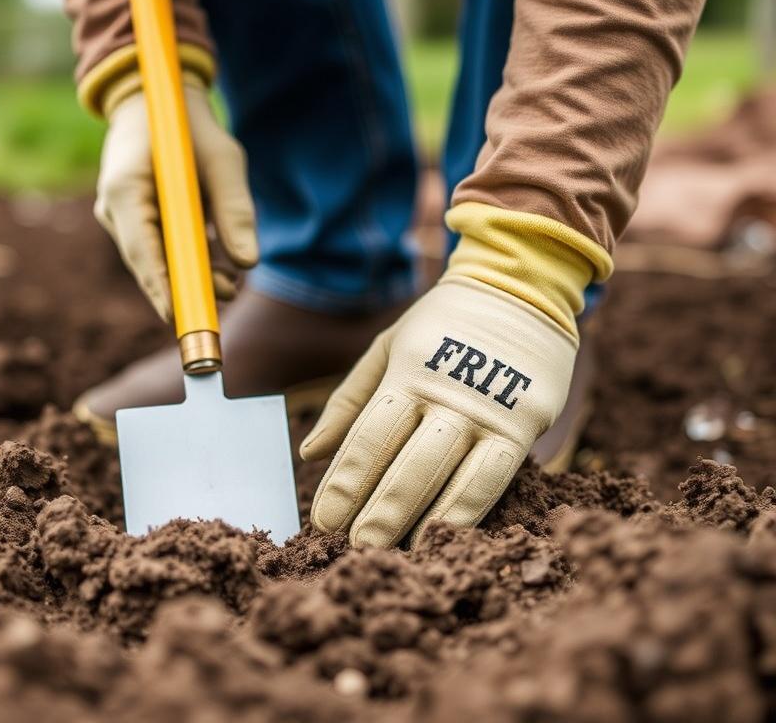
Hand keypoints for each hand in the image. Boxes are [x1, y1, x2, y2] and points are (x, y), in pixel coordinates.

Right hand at [95, 77, 258, 320]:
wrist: (157, 101)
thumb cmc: (191, 127)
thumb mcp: (224, 160)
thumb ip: (236, 210)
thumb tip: (249, 262)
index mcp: (126, 187)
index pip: (142, 249)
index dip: (162, 285)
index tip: (182, 314)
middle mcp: (114, 206)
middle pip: (147, 261)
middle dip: (185, 284)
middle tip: (228, 295)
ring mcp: (119, 214)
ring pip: (153, 258)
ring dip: (189, 273)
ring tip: (231, 283)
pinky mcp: (131, 219)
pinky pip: (157, 247)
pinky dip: (185, 258)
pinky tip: (218, 265)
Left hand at [302, 275, 575, 547]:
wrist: (520, 286)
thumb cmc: (441, 326)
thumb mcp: (387, 348)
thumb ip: (349, 402)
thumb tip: (309, 454)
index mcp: (407, 371)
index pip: (369, 435)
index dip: (346, 480)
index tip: (323, 520)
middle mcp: (448, 392)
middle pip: (408, 461)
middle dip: (379, 509)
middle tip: (352, 547)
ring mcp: (492, 407)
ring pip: (453, 473)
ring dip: (422, 518)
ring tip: (396, 552)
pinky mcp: (528, 418)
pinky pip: (496, 474)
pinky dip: (469, 508)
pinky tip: (445, 536)